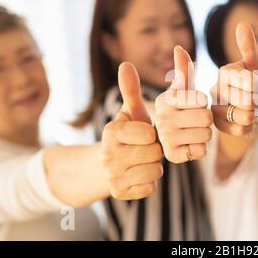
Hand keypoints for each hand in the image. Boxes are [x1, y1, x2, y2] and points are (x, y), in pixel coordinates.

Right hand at [101, 62, 162, 199]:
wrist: (103, 166)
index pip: (149, 134)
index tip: (144, 134)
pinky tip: (138, 174)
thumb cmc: (126, 135)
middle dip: (154, 151)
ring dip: (153, 166)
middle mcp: (108, 155)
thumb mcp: (129, 113)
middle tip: (144, 149)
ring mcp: (112, 176)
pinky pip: (150, 187)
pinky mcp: (119, 193)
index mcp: (111, 132)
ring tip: (141, 160)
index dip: (152, 134)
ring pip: (155, 171)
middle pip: (154, 154)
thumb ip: (131, 91)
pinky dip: (149, 181)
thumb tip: (126, 64)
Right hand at [154, 46, 212, 163]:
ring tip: (192, 131)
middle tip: (195, 120)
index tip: (193, 105)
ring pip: (206, 135)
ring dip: (204, 134)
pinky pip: (201, 151)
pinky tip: (189, 145)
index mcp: (166, 99)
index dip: (203, 103)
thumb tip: (179, 47)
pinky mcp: (172, 156)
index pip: (201, 100)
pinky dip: (200, 149)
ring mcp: (166, 139)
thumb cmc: (178, 109)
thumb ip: (182, 71)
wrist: (165, 138)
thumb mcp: (179, 90)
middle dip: (206, 119)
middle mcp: (162, 119)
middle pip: (206, 118)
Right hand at [211, 22, 257, 136]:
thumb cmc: (255, 83)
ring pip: (245, 117)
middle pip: (249, 102)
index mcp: (224, 72)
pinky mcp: (218, 127)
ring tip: (251, 109)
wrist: (252, 107)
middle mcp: (214, 89)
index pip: (251, 83)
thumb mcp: (255, 65)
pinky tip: (247, 120)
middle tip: (256, 99)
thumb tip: (242, 24)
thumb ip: (249, 46)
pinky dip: (250, 127)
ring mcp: (214, 109)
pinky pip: (241, 130)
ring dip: (255, 115)